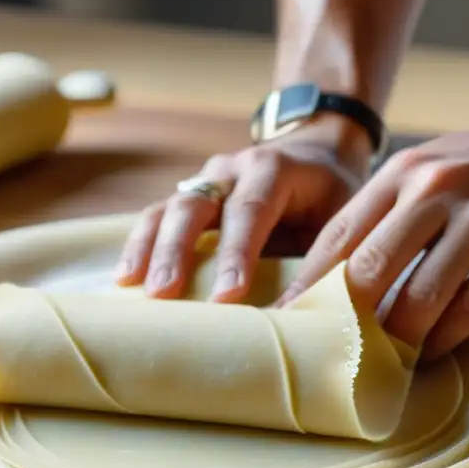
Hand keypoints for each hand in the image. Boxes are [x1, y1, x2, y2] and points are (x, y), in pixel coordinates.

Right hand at [115, 119, 369, 300]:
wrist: (315, 152)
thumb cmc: (331, 195)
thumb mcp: (342, 217)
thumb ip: (327, 256)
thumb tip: (318, 315)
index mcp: (275, 169)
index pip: (251, 209)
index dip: (237, 252)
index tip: (228, 295)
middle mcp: (232, 170)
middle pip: (195, 206)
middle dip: (178, 252)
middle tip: (164, 294)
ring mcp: (205, 181)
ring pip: (168, 209)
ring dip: (150, 249)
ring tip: (134, 288)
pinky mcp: (189, 197)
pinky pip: (157, 217)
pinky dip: (140, 246)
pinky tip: (125, 278)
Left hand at [279, 117, 468, 359]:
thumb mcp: (436, 169)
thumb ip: (393, 212)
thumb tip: (343, 276)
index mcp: (406, 171)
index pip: (339, 236)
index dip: (306, 284)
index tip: (283, 321)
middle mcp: (438, 190)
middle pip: (368, 271)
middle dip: (340, 321)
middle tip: (324, 355)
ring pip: (417, 299)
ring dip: (396, 339)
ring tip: (382, 362)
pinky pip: (468, 310)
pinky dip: (444, 339)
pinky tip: (433, 350)